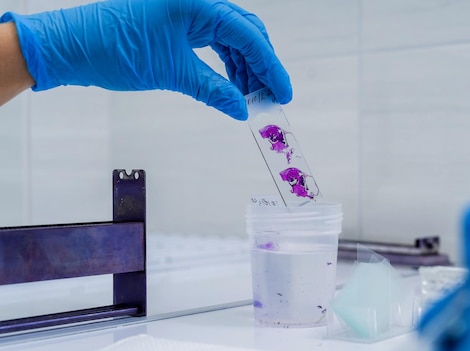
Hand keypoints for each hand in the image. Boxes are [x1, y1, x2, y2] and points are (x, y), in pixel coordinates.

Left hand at [0, 0, 291, 119]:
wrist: (74, 46)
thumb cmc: (114, 49)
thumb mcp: (172, 73)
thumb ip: (214, 90)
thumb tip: (242, 110)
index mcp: (198, 3)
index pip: (248, 36)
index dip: (270, 67)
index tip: (283, 92)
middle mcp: (197, 1)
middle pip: (245, 34)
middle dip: (261, 67)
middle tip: (271, 97)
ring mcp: (188, 10)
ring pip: (231, 38)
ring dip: (244, 68)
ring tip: (252, 97)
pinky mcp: (179, 21)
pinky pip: (214, 41)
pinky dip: (226, 63)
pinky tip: (233, 85)